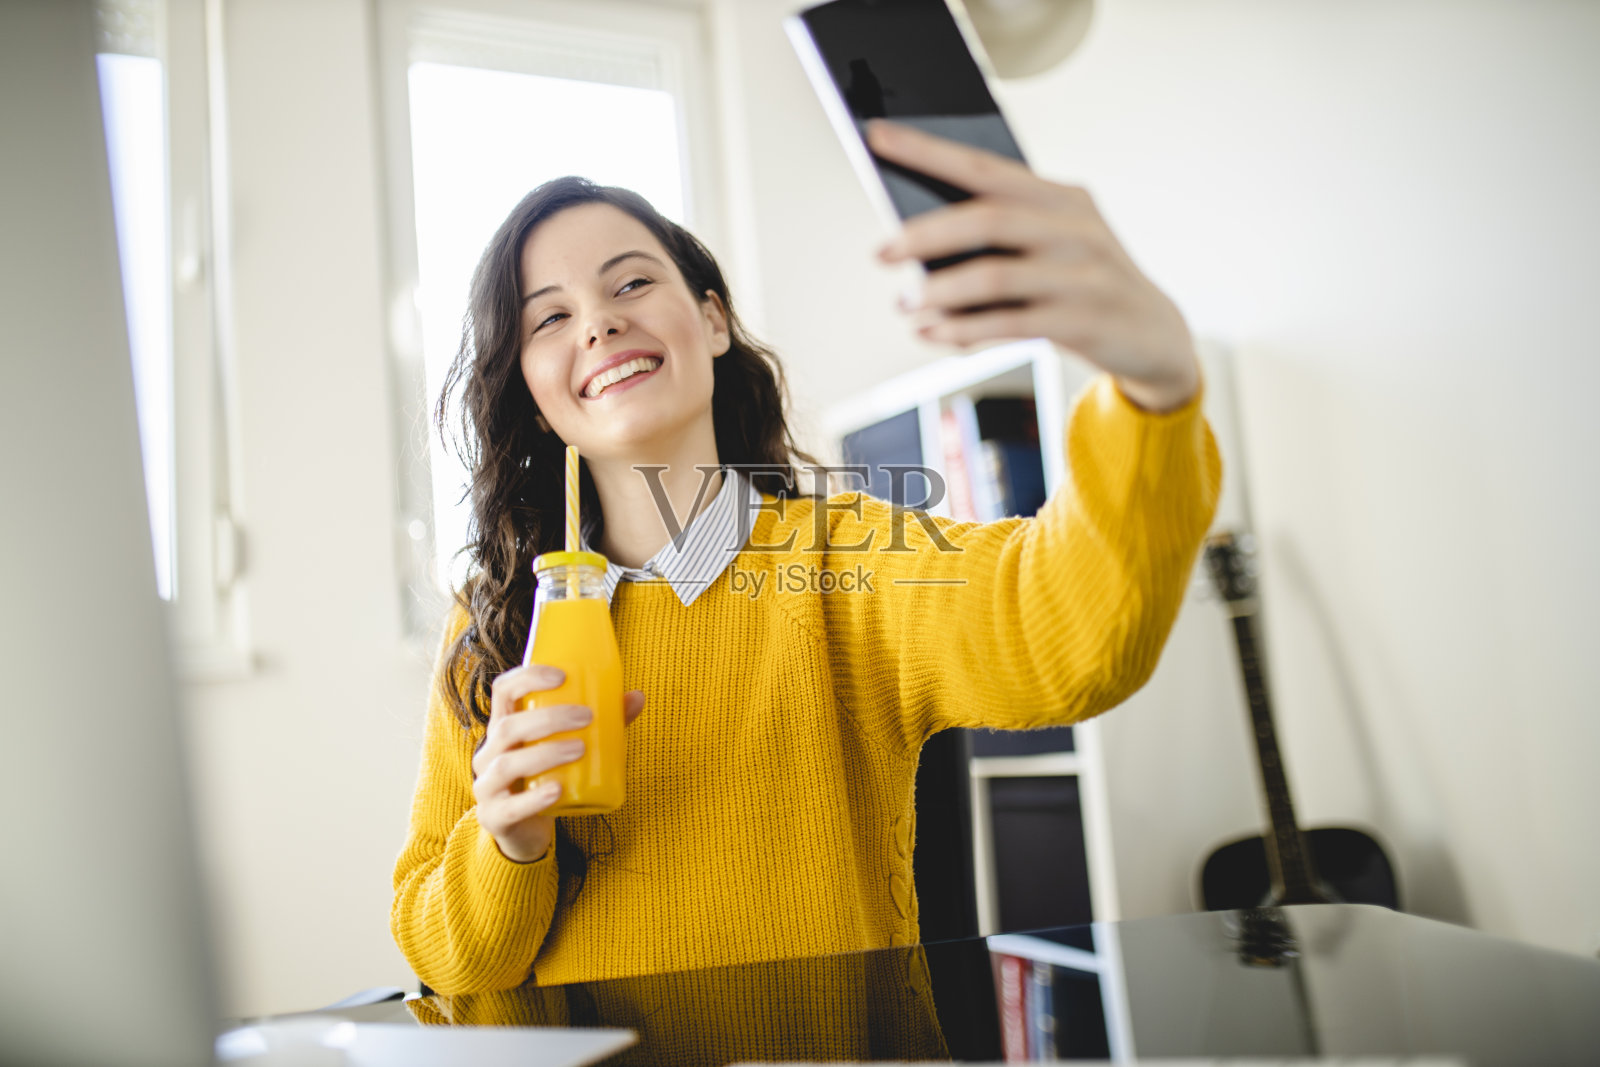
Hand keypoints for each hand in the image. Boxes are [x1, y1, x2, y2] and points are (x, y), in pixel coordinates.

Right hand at [471, 665, 646, 863]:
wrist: (526, 831)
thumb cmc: (546, 778)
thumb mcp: (567, 748)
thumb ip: (601, 725)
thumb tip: (636, 697)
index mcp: (503, 729)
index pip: (503, 691)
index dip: (527, 677)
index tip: (562, 676)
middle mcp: (488, 754)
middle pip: (506, 727)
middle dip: (548, 718)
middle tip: (586, 716)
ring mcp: (487, 787)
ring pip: (507, 765)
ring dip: (545, 752)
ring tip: (580, 748)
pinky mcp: (494, 818)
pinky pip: (511, 807)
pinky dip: (534, 798)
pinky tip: (557, 790)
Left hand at [869, 120, 1200, 412]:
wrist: (1155, 335)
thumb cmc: (1083, 283)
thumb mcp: (1053, 244)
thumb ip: (1000, 235)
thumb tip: (915, 242)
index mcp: (1061, 197)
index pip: (983, 167)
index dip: (928, 152)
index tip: (878, 139)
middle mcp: (1075, 227)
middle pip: (986, 219)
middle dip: (924, 234)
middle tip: (881, 252)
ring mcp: (1082, 274)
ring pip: (993, 276)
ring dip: (939, 292)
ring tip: (904, 304)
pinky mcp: (1082, 320)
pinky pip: (1008, 324)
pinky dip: (962, 330)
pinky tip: (932, 333)